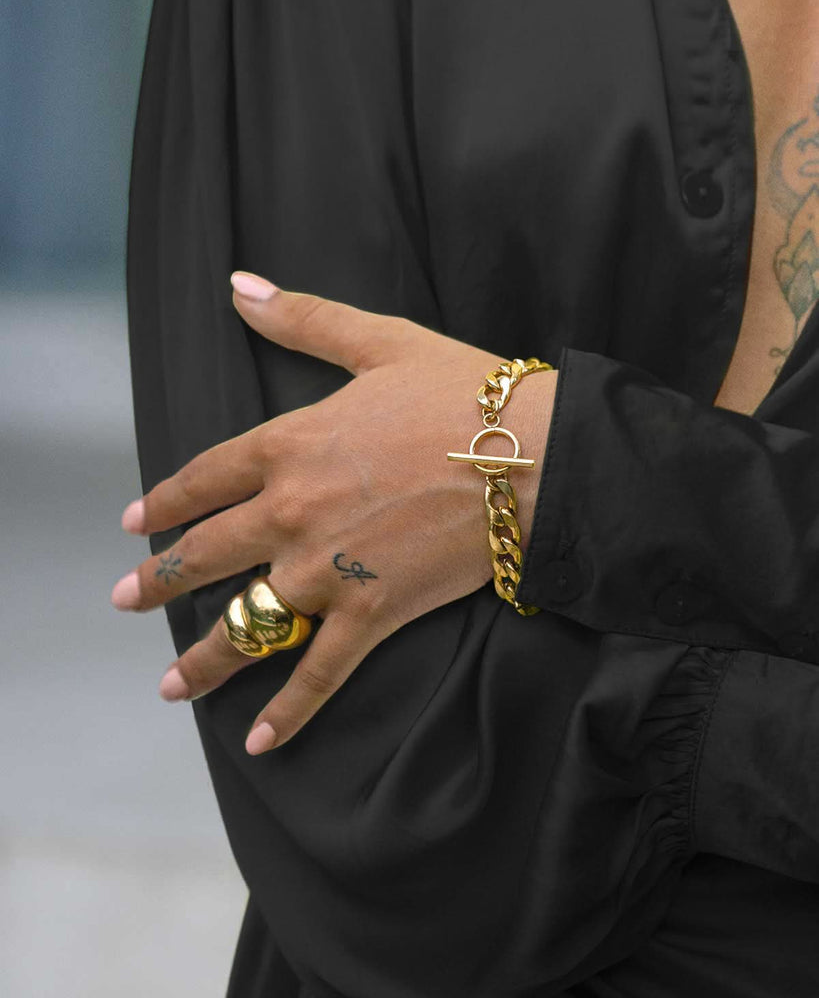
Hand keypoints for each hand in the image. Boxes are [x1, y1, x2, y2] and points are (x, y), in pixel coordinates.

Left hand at [111, 271, 557, 753]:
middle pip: (207, 555)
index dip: (166, 501)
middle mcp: (291, 512)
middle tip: (129, 599)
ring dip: (204, 658)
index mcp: (287, 445)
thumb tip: (238, 285)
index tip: (138, 523)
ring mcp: (328, 569)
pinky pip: (320, 671)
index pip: (204, 478)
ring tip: (170, 685)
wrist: (532, 455)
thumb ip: (302, 317)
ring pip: (248, 623)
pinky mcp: (373, 613)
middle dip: (162, 580)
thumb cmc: (461, 394)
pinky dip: (289, 711)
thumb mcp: (378, 342)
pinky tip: (259, 743)